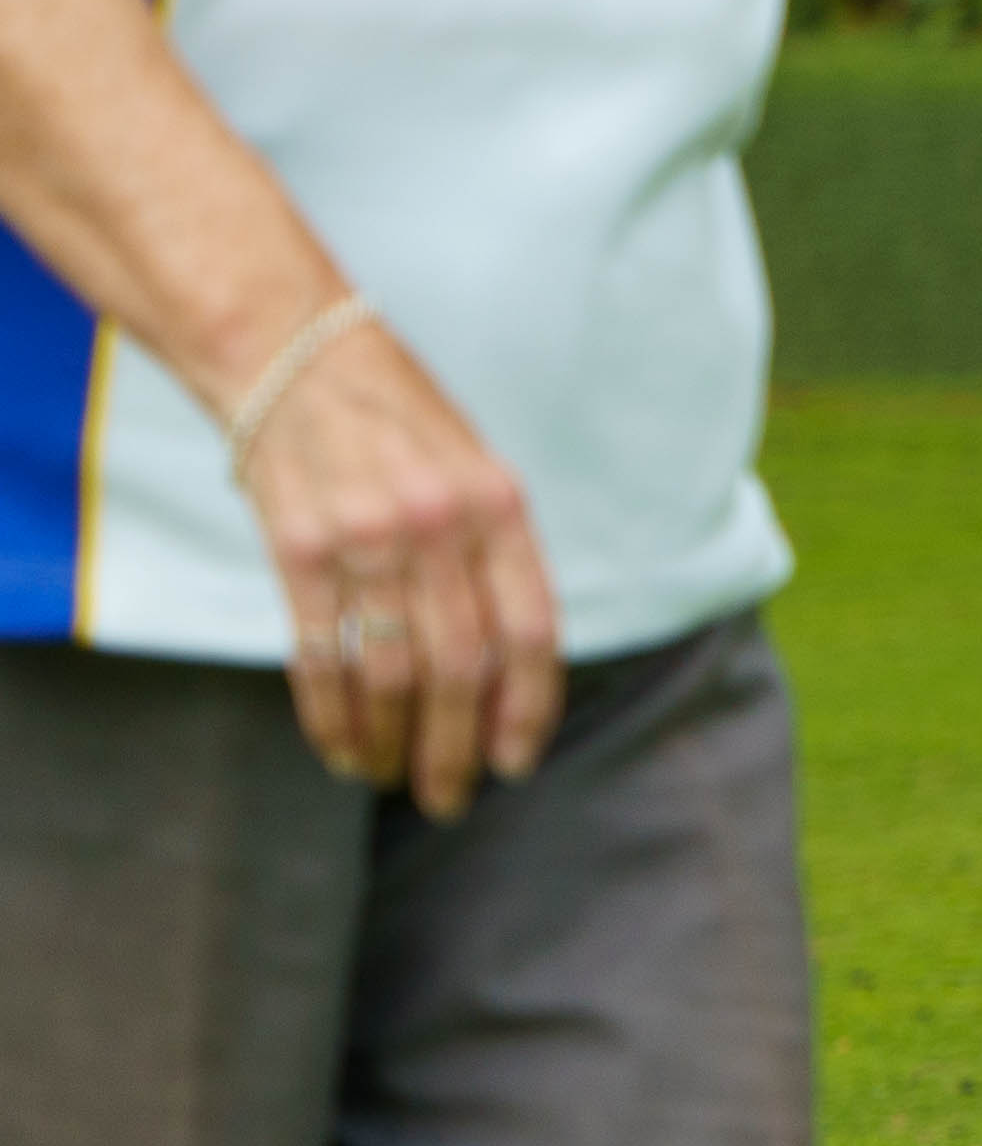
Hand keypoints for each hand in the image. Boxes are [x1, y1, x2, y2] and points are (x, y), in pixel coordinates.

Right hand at [237, 316, 563, 811]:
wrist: (288, 348)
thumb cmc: (393, 417)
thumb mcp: (475, 467)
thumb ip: (495, 553)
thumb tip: (508, 664)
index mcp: (501, 507)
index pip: (529, 632)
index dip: (526, 709)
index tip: (516, 761)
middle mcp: (441, 527)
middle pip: (460, 669)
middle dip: (456, 748)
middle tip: (449, 797)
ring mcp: (366, 538)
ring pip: (389, 673)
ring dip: (391, 743)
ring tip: (390, 779)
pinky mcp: (296, 548)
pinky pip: (318, 653)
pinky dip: (329, 712)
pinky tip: (337, 746)